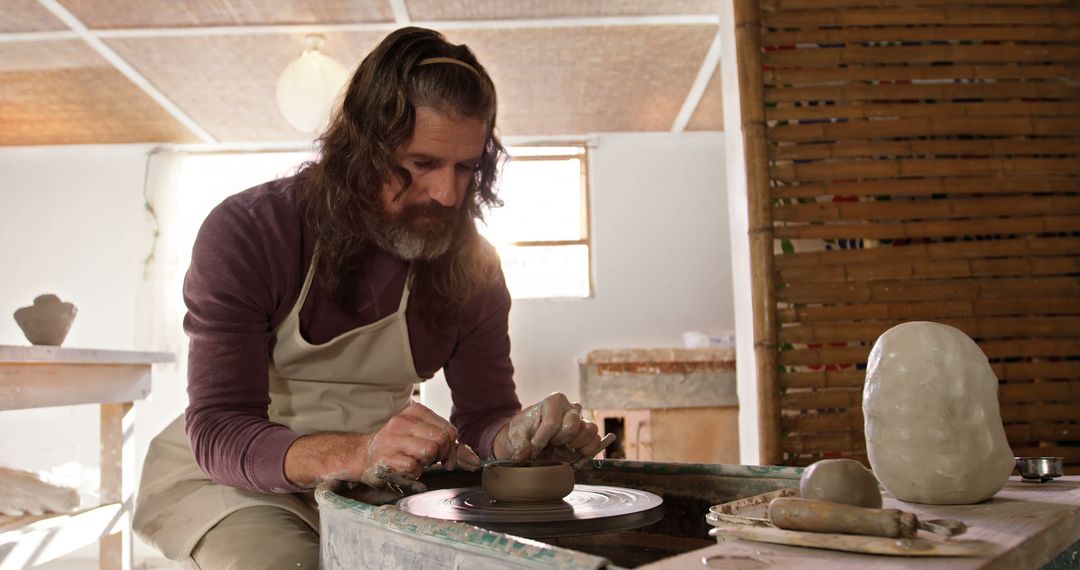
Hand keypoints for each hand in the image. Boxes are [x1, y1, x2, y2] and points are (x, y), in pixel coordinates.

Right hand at [284, 401, 480, 490]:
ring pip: (430, 451)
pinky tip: (402, 468)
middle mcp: (402, 422)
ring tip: (413, 462)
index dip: (451, 447)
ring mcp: (393, 439)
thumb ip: (447, 444)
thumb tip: (473, 459)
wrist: (358, 455)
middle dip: (441, 455)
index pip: (448, 429)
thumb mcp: (419, 436)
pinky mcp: (386, 458)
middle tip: (429, 460)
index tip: (443, 456)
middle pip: (442, 440)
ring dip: (426, 463)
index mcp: (413, 411)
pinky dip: (413, 473)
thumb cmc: (392, 446)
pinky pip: (414, 467)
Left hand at [494, 393, 611, 465]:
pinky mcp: (587, 436)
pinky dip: (588, 450)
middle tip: (550, 444)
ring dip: (576, 444)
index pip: (552, 422)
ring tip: (564, 448)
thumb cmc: (525, 432)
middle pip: (573, 425)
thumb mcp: (517, 435)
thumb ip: (519, 446)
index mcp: (554, 401)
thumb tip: (522, 457)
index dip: (542, 439)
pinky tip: (574, 453)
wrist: (531, 440)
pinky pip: (596, 441)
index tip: (534, 446)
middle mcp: (571, 408)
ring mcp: (582, 422)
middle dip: (559, 440)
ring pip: (590, 430)